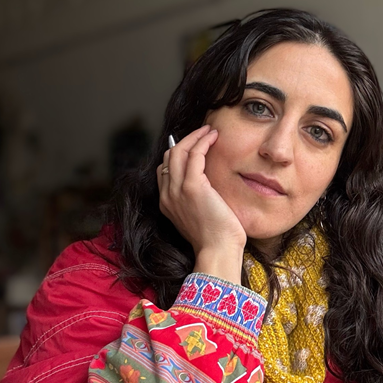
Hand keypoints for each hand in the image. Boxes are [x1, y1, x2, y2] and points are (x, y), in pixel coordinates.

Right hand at [157, 125, 246, 283]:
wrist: (218, 251)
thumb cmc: (217, 239)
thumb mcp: (200, 217)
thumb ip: (197, 201)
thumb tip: (207, 185)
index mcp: (167, 204)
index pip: (164, 170)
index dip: (178, 154)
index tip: (195, 146)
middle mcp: (167, 195)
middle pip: (168, 156)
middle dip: (185, 140)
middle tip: (203, 133)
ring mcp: (177, 190)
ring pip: (178, 151)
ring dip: (194, 136)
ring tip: (209, 130)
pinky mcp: (192, 187)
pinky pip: (194, 154)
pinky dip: (203, 141)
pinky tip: (214, 137)